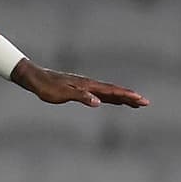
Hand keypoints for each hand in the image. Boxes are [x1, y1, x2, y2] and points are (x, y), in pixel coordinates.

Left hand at [11, 60, 148, 107]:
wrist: (35, 78)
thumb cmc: (47, 87)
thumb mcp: (62, 94)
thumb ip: (81, 97)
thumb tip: (98, 102)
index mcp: (88, 85)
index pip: (111, 91)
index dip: (127, 96)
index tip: (141, 100)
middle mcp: (89, 84)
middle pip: (113, 91)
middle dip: (129, 97)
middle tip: (146, 103)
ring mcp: (85, 86)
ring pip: (108, 93)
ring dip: (122, 98)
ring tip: (135, 103)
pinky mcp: (80, 89)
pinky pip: (100, 94)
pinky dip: (110, 98)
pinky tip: (112, 101)